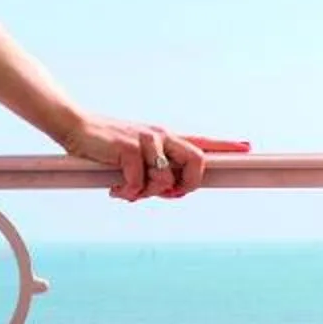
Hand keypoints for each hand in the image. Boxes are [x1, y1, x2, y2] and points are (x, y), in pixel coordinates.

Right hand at [56, 115, 251, 200]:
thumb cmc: (104, 147)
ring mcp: (146, 140)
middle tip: (168, 195)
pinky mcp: (129, 147)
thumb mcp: (133, 158)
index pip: (202, 141)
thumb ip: (153, 173)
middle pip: (197, 160)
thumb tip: (166, 192)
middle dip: (188, 185)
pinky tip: (115, 188)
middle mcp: (161, 136)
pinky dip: (128, 192)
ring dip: (147, 194)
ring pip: (166, 179)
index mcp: (165, 138)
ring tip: (128, 190)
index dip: (227, 145)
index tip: (247, 148)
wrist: (74, 128)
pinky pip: (139, 182)